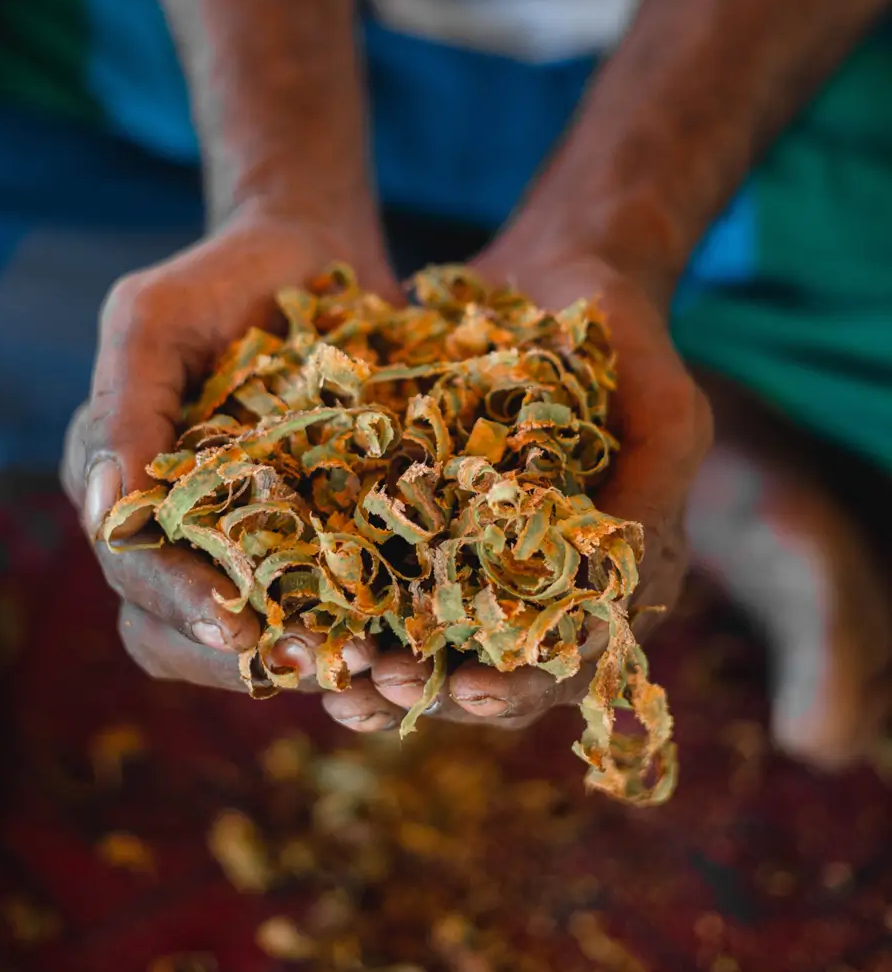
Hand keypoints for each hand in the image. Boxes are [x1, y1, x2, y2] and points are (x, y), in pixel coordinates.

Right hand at [62, 199, 397, 692]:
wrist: (311, 250)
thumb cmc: (220, 277)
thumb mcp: (152, 319)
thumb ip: (121, 406)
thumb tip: (99, 513)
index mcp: (119, 485)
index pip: (133, 569)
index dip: (179, 604)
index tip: (238, 627)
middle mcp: (168, 525)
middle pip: (176, 627)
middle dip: (242, 653)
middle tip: (318, 663)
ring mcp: (237, 535)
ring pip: (243, 634)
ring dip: (298, 655)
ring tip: (366, 663)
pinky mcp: (308, 531)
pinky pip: (317, 600)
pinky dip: (351, 624)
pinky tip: (401, 637)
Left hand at [322, 241, 711, 733]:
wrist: (559, 278)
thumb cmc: (627, 347)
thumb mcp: (666, 414)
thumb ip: (658, 492)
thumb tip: (629, 583)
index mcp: (611, 583)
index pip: (568, 661)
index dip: (523, 686)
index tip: (473, 693)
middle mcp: (546, 586)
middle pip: (492, 672)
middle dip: (437, 692)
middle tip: (379, 692)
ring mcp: (483, 557)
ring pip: (432, 644)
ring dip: (384, 672)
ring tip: (334, 680)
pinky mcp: (427, 524)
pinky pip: (387, 582)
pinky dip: (352, 611)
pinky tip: (304, 626)